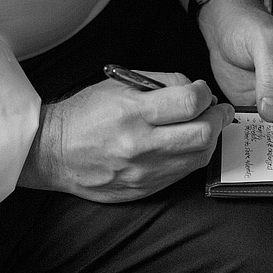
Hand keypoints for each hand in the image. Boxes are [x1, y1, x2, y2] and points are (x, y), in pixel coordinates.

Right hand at [18, 72, 233, 201]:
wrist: (53, 152)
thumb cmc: (85, 114)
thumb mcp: (117, 85)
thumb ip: (160, 82)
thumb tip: (194, 89)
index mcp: (132, 113)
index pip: (189, 103)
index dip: (205, 93)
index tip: (202, 91)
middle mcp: (141, 145)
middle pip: (203, 134)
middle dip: (219, 117)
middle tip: (218, 110)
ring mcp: (144, 171)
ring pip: (199, 157)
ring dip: (210, 138)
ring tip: (206, 125)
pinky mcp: (145, 189)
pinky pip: (183, 173)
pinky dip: (192, 156)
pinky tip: (186, 144)